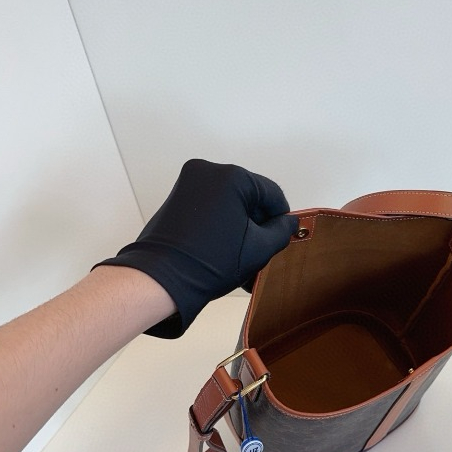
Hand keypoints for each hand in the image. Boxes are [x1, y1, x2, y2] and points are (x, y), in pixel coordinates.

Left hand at [94, 159, 297, 337]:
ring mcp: (189, 182)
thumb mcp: (259, 249)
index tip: (279, 238)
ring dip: (239, 227)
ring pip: (230, 203)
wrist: (163, 279)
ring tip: (240, 257)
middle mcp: (209, 171)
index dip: (280, 219)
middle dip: (256, 224)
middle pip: (249, 197)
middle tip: (259, 252)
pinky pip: (210, 207)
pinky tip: (223, 251)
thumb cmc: (208, 263)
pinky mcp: (177, 197)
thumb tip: (288, 224)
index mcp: (233, 177)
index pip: (272, 194)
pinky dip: (221, 225)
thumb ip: (281, 232)